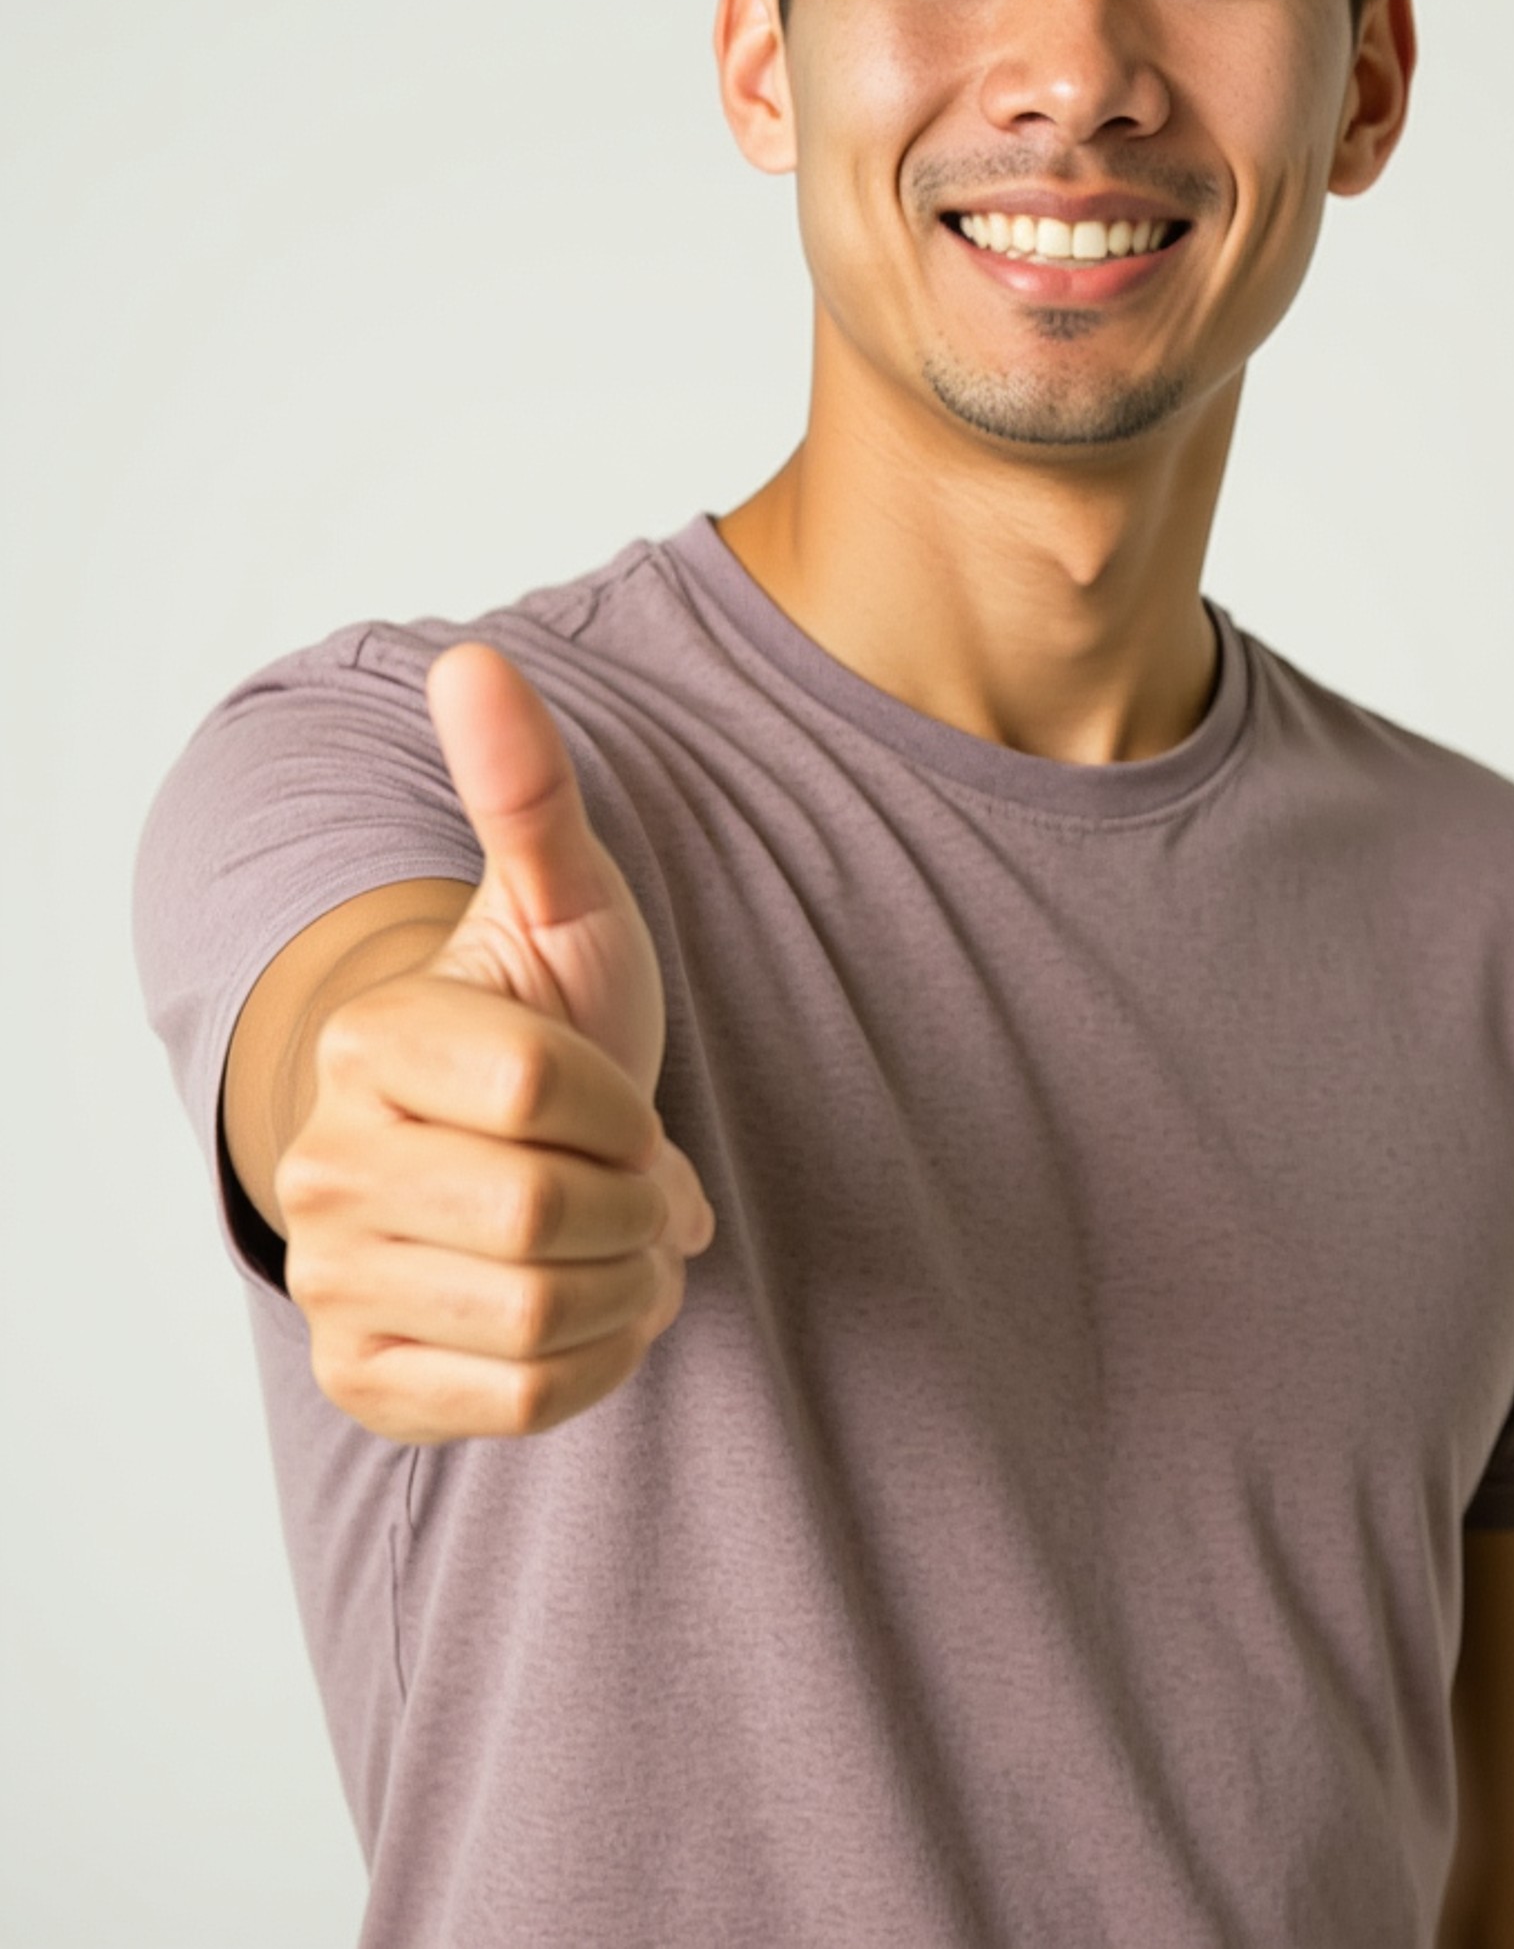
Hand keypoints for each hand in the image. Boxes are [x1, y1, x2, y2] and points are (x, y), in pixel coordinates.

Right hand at [274, 642, 713, 1443]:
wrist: (521, 1150)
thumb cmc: (559, 1016)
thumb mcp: (567, 904)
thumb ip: (526, 793)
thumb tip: (472, 661)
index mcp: (368, 1038)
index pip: (544, 1090)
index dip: (627, 1105)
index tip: (628, 1101)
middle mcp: (322, 1163)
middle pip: (545, 1212)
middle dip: (636, 1204)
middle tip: (645, 1185)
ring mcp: (331, 1279)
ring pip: (542, 1312)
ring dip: (628, 1283)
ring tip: (622, 1242)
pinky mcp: (362, 1376)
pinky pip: (521, 1399)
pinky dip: (599, 1359)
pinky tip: (593, 1306)